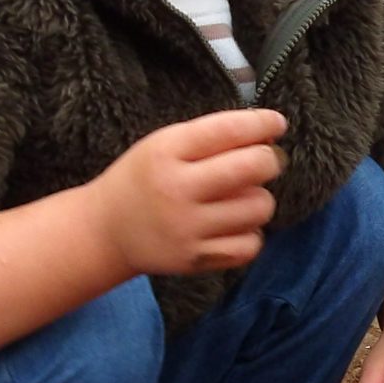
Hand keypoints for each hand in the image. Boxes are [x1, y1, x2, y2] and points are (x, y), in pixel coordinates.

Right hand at [88, 109, 286, 278]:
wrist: (107, 231)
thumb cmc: (145, 179)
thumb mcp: (164, 145)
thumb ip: (210, 137)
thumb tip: (268, 132)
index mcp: (166, 152)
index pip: (228, 129)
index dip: (262, 123)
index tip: (276, 123)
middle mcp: (177, 189)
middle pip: (253, 167)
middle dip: (269, 160)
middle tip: (264, 161)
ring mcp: (187, 228)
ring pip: (259, 207)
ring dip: (260, 199)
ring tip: (242, 197)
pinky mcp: (196, 259)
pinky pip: (250, 245)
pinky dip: (251, 234)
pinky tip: (235, 226)